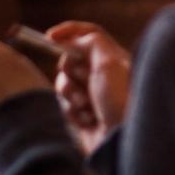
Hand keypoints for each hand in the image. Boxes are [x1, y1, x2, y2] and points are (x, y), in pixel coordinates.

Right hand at [46, 21, 131, 155]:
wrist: (123, 142)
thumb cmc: (122, 100)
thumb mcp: (109, 62)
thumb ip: (90, 42)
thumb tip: (72, 40)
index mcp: (114, 57)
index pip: (89, 34)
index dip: (68, 32)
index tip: (50, 38)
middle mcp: (104, 74)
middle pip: (70, 59)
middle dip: (71, 71)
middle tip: (86, 81)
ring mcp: (93, 95)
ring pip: (64, 83)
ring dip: (71, 94)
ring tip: (88, 106)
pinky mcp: (85, 115)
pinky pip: (65, 106)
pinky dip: (73, 112)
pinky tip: (89, 121)